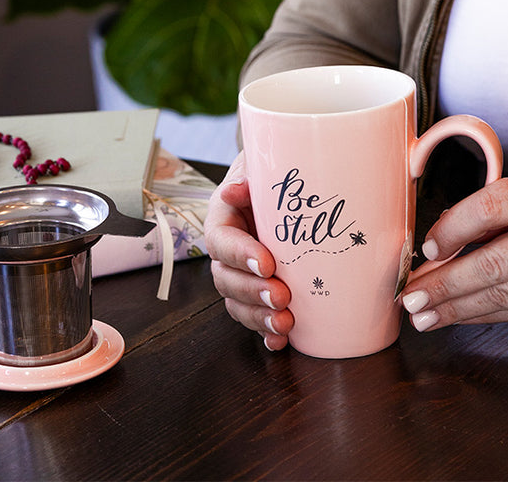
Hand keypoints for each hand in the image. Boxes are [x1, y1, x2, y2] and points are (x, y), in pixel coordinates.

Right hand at [204, 152, 293, 349]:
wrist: (287, 183)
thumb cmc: (272, 172)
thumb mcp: (260, 166)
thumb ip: (250, 176)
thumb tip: (237, 190)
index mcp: (224, 218)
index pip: (221, 240)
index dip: (240, 255)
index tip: (267, 263)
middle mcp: (228, 250)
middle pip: (225, 278)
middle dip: (252, 292)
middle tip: (282, 297)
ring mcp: (242, 274)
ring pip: (237, 303)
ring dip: (258, 317)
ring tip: (284, 324)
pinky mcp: (259, 290)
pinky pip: (254, 316)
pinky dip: (265, 333)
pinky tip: (281, 342)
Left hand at [401, 160, 507, 330]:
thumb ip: (507, 205)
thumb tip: (450, 231)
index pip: (492, 207)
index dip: (452, 228)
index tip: (426, 248)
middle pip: (494, 263)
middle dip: (445, 285)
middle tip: (410, 297)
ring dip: (460, 309)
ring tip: (424, 316)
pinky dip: (490, 316)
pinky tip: (462, 318)